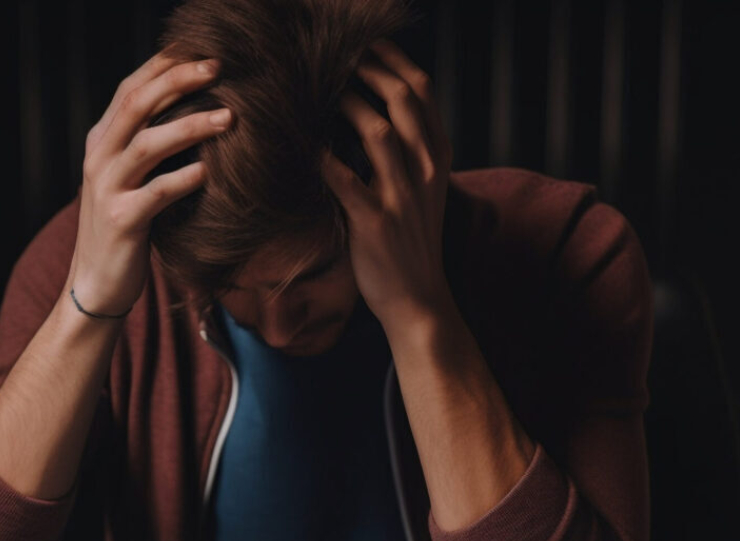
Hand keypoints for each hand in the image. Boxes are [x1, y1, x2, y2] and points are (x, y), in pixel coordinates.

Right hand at [67, 51, 232, 315]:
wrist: (96, 283)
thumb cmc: (126, 226)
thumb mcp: (129, 177)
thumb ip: (148, 143)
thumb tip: (194, 108)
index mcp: (102, 141)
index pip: (130, 89)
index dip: (163, 65)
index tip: (202, 50)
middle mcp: (100, 158)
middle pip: (136, 104)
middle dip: (177, 80)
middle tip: (218, 68)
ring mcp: (107, 189)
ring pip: (147, 144)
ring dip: (190, 126)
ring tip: (228, 116)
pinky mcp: (122, 221)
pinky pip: (156, 193)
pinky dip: (184, 179)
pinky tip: (209, 172)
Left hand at [320, 39, 453, 329]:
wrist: (418, 299)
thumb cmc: (409, 239)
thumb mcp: (420, 188)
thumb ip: (405, 150)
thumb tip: (367, 108)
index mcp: (438, 156)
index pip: (422, 90)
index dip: (391, 58)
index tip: (362, 42)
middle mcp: (426, 170)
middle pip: (402, 99)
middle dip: (366, 68)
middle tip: (332, 55)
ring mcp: (403, 196)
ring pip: (378, 131)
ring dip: (344, 103)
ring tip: (316, 89)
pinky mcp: (376, 222)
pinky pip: (345, 180)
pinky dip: (321, 157)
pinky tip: (301, 144)